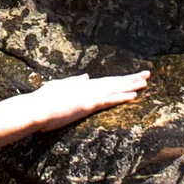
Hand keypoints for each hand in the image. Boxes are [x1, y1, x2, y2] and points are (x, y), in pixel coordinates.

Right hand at [25, 68, 150, 130]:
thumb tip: (86, 76)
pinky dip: (121, 97)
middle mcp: (88, 88)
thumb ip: (74, 82)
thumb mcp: (60, 87)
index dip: (121, 79)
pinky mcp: (87, 104)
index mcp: (83, 86)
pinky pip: (108, 101)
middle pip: (114, 82)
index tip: (133, 77)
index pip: (106, 82)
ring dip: (131, 85)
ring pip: (115, 89)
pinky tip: (134, 96)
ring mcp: (88, 96)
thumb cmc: (43, 101)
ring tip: (146, 82)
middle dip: (131, 79)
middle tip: (148, 74)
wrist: (35, 109)